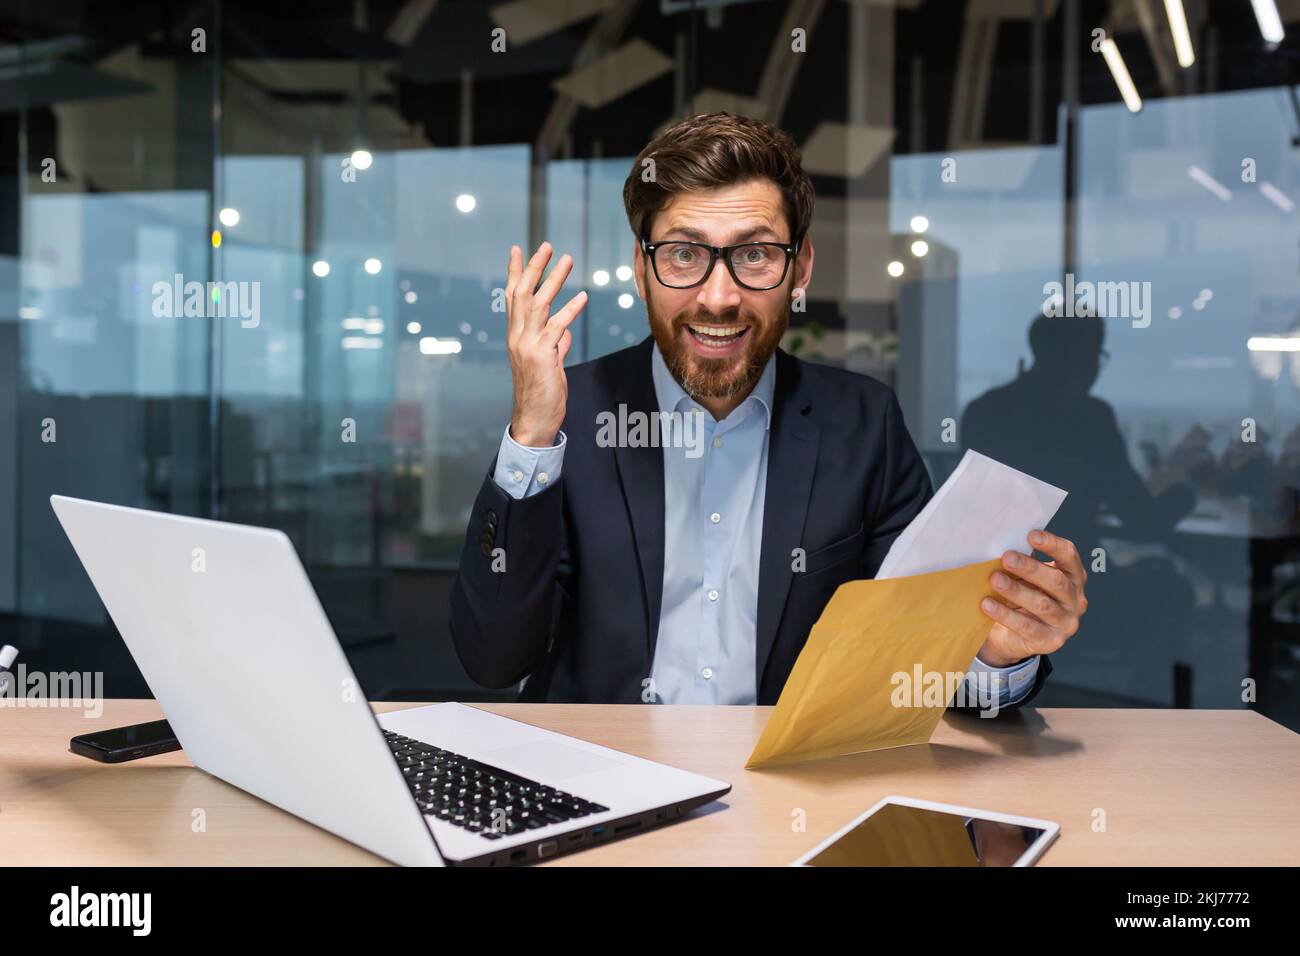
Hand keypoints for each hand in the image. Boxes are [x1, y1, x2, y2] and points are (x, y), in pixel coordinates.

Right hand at [505, 242, 587, 446]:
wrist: (533, 420)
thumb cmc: (541, 393)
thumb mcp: (548, 364)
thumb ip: (555, 345)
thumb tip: (565, 333)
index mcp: (516, 336)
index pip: (512, 297)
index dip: (514, 272)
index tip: (517, 250)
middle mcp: (517, 336)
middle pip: (522, 293)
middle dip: (534, 267)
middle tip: (547, 246)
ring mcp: (527, 345)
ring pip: (538, 304)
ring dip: (553, 280)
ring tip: (567, 260)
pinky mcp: (542, 356)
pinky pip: (557, 327)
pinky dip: (570, 310)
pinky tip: (582, 297)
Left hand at [977, 529, 1087, 666]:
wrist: (1011, 637)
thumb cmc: (1020, 598)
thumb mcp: (1024, 578)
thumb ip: (1022, 561)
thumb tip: (1005, 539)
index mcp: (1073, 578)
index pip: (1069, 556)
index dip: (1052, 544)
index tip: (1031, 535)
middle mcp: (1075, 600)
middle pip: (1056, 580)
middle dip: (1030, 568)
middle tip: (1006, 558)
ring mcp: (1066, 623)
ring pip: (1042, 604)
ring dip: (1016, 590)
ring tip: (995, 580)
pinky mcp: (1050, 642)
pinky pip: (1027, 626)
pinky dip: (1005, 614)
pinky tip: (988, 604)